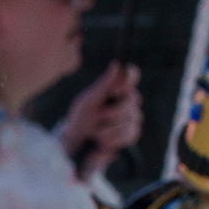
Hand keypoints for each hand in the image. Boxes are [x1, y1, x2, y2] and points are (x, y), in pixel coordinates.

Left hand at [58, 61, 140, 175]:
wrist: (76, 143)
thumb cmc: (81, 118)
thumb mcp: (88, 100)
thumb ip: (102, 85)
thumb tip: (116, 64)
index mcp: (118, 88)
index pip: (132, 75)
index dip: (128, 78)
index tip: (115, 88)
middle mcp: (129, 101)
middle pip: (131, 100)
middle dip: (111, 111)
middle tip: (98, 116)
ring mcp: (132, 117)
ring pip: (130, 120)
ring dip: (108, 129)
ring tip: (95, 133)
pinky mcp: (131, 135)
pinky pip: (128, 135)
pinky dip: (112, 139)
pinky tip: (102, 141)